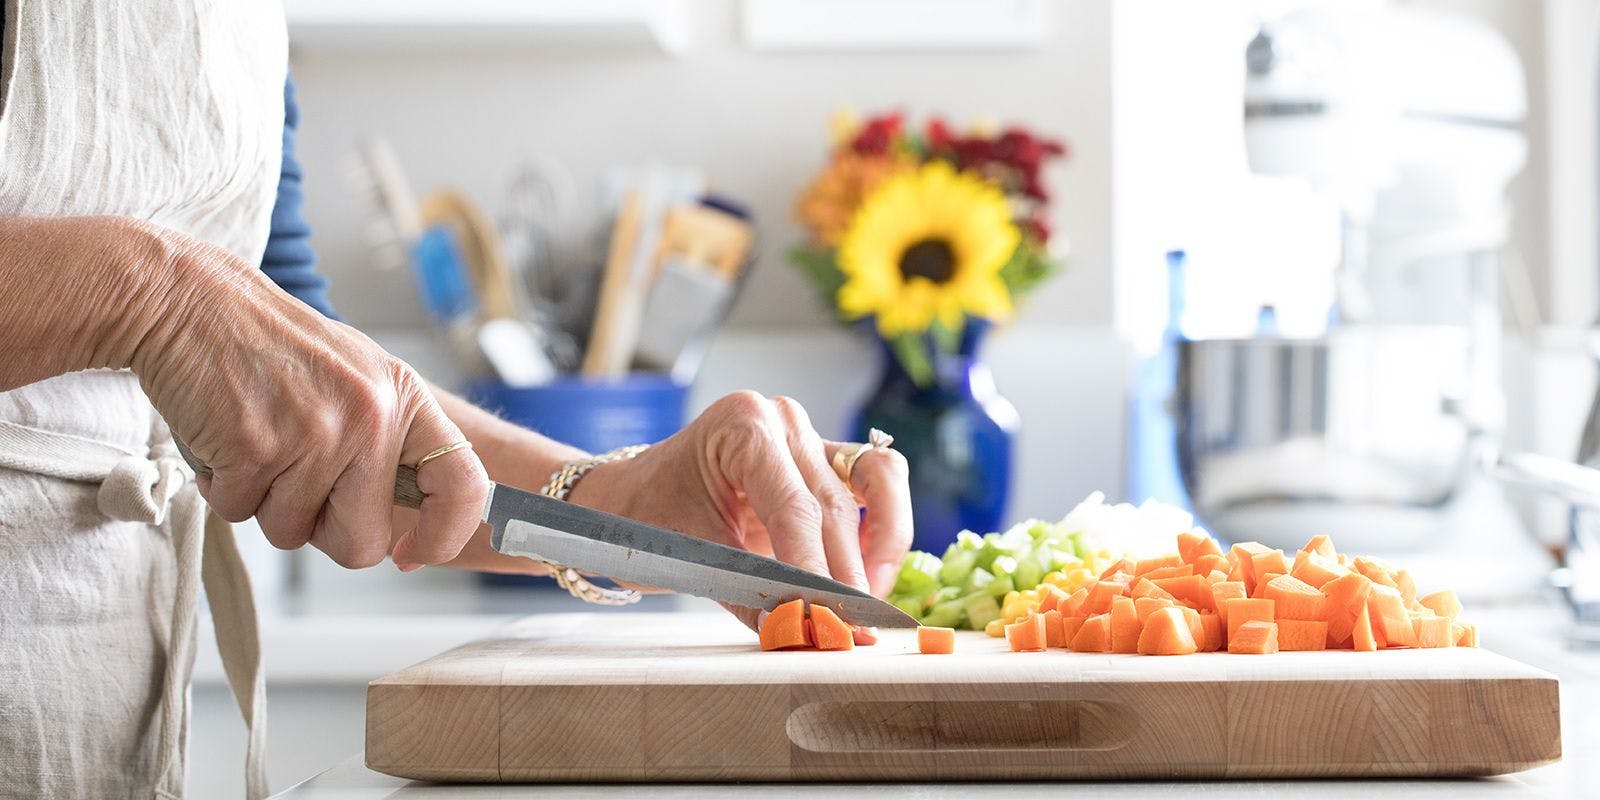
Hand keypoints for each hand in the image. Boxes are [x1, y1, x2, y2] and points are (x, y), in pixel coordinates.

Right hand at [126, 220, 488, 568]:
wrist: (191, 302)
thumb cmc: (272, 347)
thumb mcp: (357, 378)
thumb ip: (387, 442)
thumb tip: (404, 527)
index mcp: (404, 399)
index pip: (462, 484)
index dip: (443, 534)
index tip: (411, 552)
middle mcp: (370, 417)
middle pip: (363, 542)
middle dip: (323, 532)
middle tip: (295, 485)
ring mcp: (314, 434)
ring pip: (291, 532)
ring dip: (264, 503)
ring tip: (257, 444)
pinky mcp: (254, 448)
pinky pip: (238, 513)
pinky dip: (223, 489)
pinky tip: (224, 441)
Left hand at [567, 392, 913, 622]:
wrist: (631, 501)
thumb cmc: (647, 518)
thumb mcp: (691, 558)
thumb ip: (749, 595)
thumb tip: (796, 634)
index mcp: (742, 424)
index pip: (795, 508)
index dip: (815, 571)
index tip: (827, 620)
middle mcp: (782, 420)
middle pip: (834, 506)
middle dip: (845, 576)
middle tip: (850, 632)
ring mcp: (808, 434)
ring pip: (876, 485)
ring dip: (878, 552)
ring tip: (865, 607)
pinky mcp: (826, 459)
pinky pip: (875, 486)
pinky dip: (881, 531)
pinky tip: (871, 576)